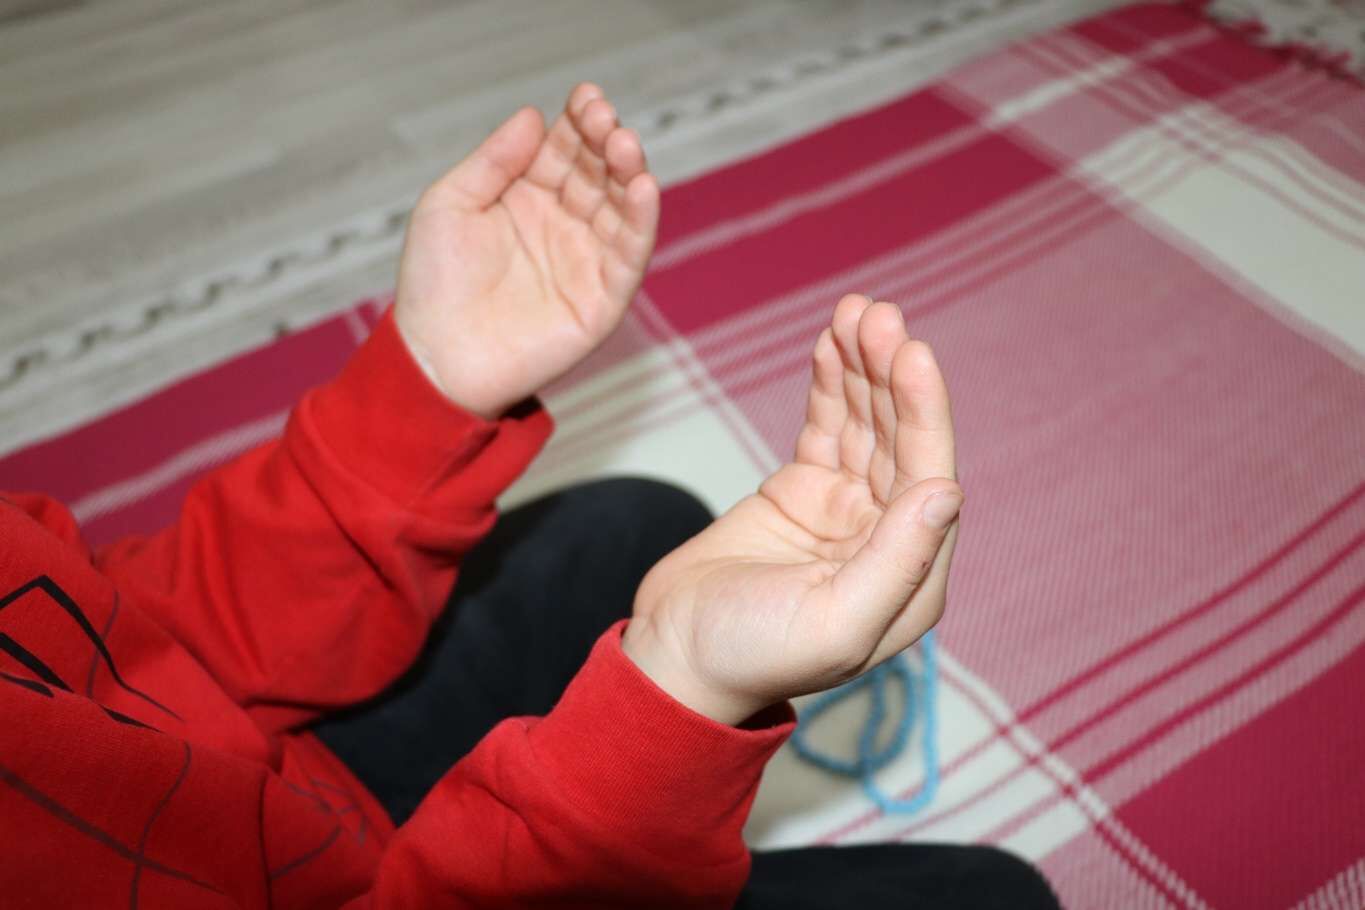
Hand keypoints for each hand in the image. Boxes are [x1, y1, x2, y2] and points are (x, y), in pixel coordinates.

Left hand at [394, 84, 658, 418]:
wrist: (436, 358)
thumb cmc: (433, 286)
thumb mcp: (449, 204)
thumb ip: (493, 161)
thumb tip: (535, 116)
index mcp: (527, 200)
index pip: (565, 151)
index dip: (579, 123)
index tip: (585, 98)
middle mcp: (563, 226)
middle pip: (598, 173)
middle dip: (606, 142)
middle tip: (605, 119)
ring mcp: (585, 262)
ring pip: (621, 208)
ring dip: (629, 173)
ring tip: (624, 144)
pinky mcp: (602, 300)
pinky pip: (630, 256)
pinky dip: (642, 222)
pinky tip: (644, 187)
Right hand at [622, 295, 961, 724]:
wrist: (674, 655)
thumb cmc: (750, 655)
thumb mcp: (833, 621)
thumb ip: (896, 561)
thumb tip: (949, 489)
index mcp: (911, 578)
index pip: (927, 476)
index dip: (922, 412)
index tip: (911, 353)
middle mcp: (888, 539)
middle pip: (899, 440)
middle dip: (890, 374)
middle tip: (878, 314)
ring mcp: (846, 511)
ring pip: (866, 425)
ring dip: (864, 367)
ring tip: (857, 310)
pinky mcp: (804, 491)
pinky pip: (827, 427)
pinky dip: (832, 385)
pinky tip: (833, 343)